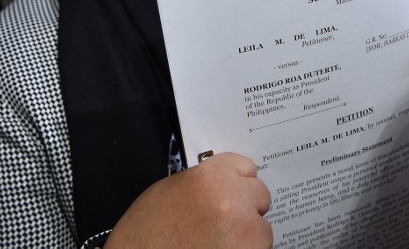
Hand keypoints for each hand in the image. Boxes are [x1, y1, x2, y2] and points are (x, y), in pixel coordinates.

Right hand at [105, 152, 272, 247]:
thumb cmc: (147, 232)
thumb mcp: (171, 189)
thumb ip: (204, 180)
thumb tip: (224, 182)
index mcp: (213, 177)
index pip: (246, 167)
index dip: (236, 181)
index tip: (230, 190)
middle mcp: (233, 201)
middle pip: (259, 195)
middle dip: (245, 207)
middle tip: (222, 220)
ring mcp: (245, 234)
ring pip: (262, 227)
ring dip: (247, 233)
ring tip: (217, 240)